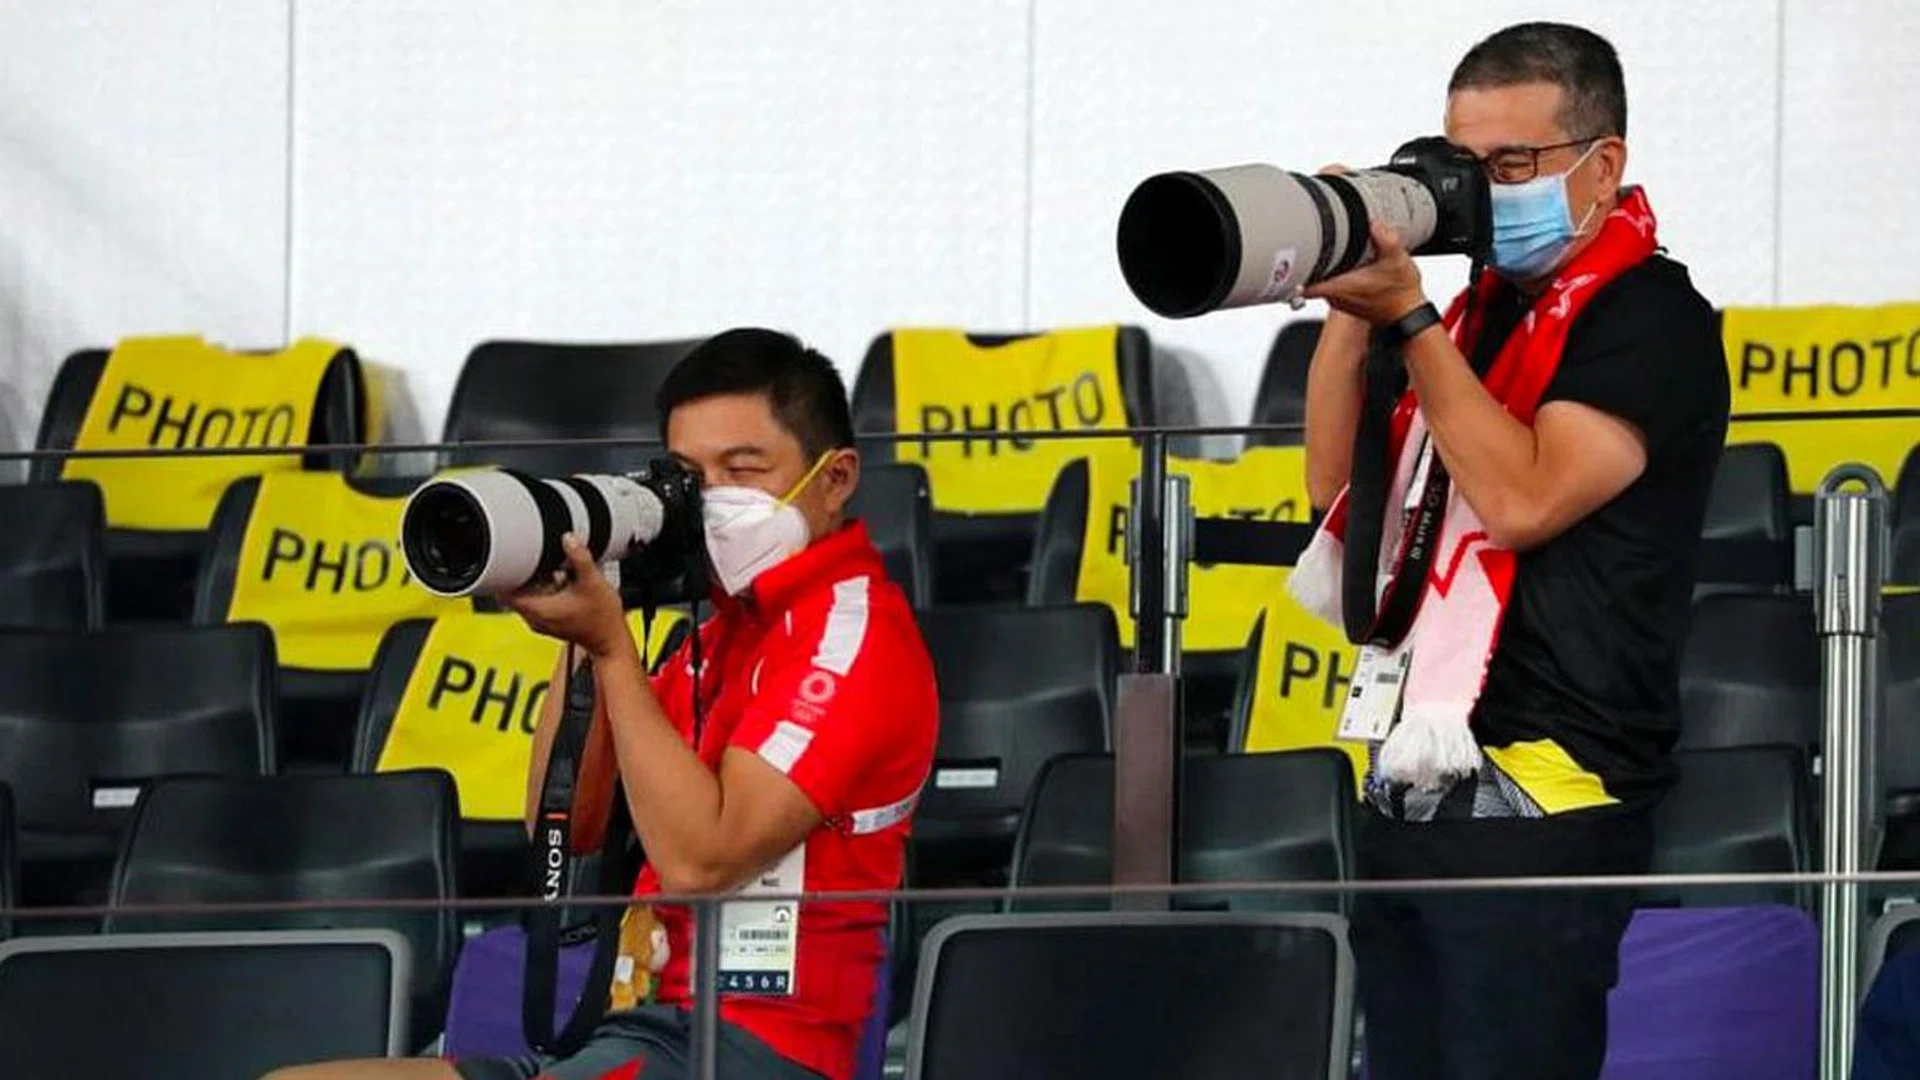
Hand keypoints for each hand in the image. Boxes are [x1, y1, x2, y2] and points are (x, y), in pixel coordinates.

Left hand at [499, 533, 630, 660]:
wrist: (611, 640)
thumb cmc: (602, 619)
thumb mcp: (592, 581)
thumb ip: (579, 557)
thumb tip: (568, 539)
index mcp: (538, 610)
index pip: (504, 592)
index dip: (504, 573)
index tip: (510, 559)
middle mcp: (535, 619)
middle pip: (515, 592)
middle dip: (524, 574)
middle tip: (539, 561)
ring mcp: (541, 622)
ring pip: (527, 597)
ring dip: (536, 583)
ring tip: (556, 574)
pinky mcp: (550, 622)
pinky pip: (538, 603)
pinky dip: (545, 592)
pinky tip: (563, 585)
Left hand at [1302, 218, 1428, 327]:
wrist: (1408, 313)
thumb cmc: (1402, 293)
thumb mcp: (1398, 260)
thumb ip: (1386, 239)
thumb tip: (1374, 223)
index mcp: (1341, 287)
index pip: (1304, 282)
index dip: (1296, 268)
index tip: (1295, 252)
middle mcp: (1335, 297)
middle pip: (1308, 279)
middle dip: (1310, 261)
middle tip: (1311, 242)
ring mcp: (1338, 301)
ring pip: (1319, 282)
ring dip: (1322, 267)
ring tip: (1329, 250)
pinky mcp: (1345, 301)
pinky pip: (1330, 286)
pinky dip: (1333, 274)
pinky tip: (1344, 263)